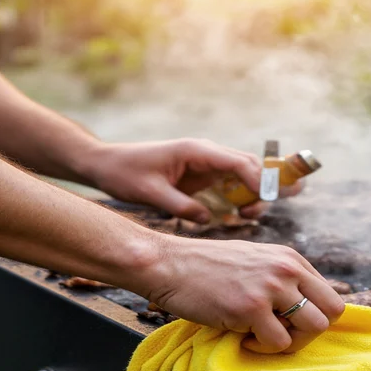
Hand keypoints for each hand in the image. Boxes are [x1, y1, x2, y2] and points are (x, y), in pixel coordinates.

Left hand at [85, 139, 302, 222]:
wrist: (107, 164)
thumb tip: (206, 220)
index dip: (257, 180)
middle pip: (250, 165)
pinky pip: (235, 181)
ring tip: (248, 215)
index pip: (238, 162)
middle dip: (263, 187)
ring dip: (255, 192)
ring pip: (246, 173)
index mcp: (195, 150)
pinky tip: (243, 212)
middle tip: (254, 213)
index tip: (264, 200)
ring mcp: (208, 162)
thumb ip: (180, 206)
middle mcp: (207, 153)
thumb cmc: (125, 173)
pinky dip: (245, 194)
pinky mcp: (205, 174)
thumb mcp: (149, 193)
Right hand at [136, 233, 345, 352]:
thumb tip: (305, 309)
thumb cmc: (206, 267)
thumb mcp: (256, 260)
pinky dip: (262, 347)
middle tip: (281, 334)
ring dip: (289, 341)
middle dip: (309, 332)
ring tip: (261, 335)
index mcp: (291, 259)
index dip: (315, 317)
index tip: (291, 324)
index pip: (332, 296)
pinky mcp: (251, 307)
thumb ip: (282, 278)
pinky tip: (241, 335)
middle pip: (332, 314)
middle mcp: (287, 269)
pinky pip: (279, 343)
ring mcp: (271, 287)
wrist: (168, 263)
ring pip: (312, 330)